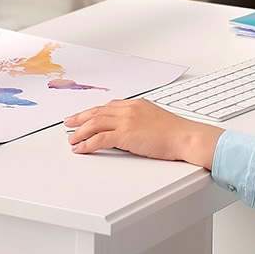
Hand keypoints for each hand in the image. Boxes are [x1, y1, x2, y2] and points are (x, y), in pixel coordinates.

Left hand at [65, 99, 222, 167]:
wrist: (185, 137)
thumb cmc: (175, 133)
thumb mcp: (156, 120)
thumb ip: (140, 121)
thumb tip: (130, 131)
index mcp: (136, 105)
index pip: (109, 106)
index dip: (94, 112)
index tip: (85, 116)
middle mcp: (129, 109)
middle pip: (98, 112)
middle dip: (80, 118)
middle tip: (69, 123)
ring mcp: (127, 121)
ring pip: (95, 123)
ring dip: (80, 131)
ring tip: (71, 139)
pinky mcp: (126, 134)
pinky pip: (100, 138)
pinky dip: (87, 144)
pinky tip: (81, 148)